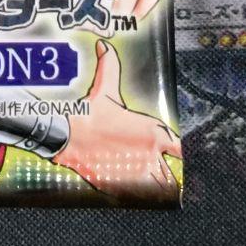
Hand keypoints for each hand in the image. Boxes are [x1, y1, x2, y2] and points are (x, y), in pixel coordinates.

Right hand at [54, 39, 180, 201]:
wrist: (66, 136)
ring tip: (146, 184)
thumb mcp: (104, 88)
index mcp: (152, 132)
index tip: (176, 153)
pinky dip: (138, 197)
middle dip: (165, 173)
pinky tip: (130, 191)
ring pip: (159, 190)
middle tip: (154, 170)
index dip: (179, 152)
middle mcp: (151, 155)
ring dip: (155, 188)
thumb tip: (105, 46)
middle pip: (171, 175)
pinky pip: (140, 199)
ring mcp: (137, 174)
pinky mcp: (122, 188)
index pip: (179, 148)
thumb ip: (110, 66)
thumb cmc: (88, 113)